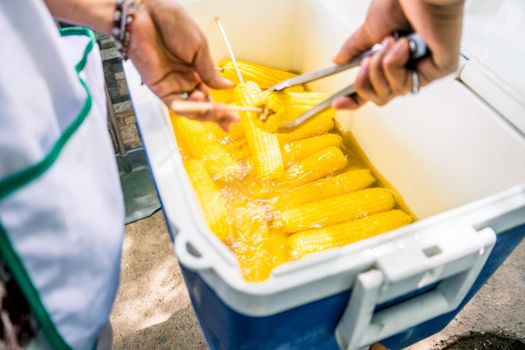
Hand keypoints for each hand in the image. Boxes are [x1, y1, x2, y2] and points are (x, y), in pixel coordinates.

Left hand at [129, 0, 237, 128]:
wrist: (149, 14)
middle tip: (230, 118)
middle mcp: (184, 80)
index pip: (210, 95)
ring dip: (204, 113)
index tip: (234, 116)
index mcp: (196, 70)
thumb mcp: (200, 49)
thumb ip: (210, 72)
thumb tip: (226, 87)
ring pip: (189, 109)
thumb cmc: (173, 23)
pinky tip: (199, 101)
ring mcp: (172, 84)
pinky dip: (187, 108)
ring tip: (216, 108)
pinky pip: (174, 104)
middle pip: (201, 106)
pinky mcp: (158, 87)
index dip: (221, 108)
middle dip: (216, 115)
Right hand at [332, 0, 464, 109]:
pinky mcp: (441, 68)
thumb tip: (338, 59)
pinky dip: (396, 64)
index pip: (376, 86)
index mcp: (397, 56)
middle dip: (367, 79)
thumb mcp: (370, 28)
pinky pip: (406, 84)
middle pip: (380, 97)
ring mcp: (426, 68)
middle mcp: (413, 65)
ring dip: (381, 67)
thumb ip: (356, 48)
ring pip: (390, 92)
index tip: (337, 102)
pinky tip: (404, 46)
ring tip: (390, 43)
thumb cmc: (403, 1)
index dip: (355, 98)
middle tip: (366, 61)